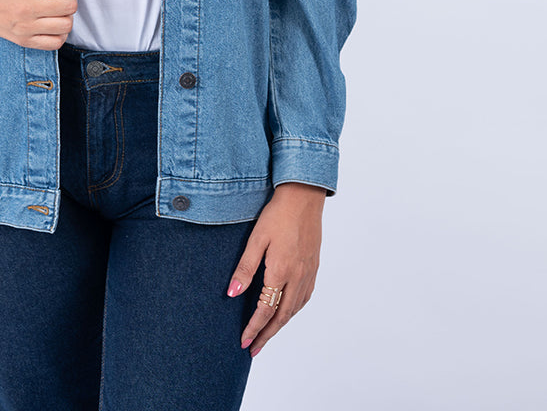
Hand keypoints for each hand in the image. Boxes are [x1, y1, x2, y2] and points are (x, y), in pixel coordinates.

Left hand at [228, 182, 324, 356]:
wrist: (304, 197)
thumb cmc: (277, 214)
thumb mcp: (256, 239)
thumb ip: (245, 268)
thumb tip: (232, 294)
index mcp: (281, 271)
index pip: (266, 310)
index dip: (254, 328)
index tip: (244, 342)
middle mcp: (298, 276)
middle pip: (282, 316)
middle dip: (267, 335)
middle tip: (254, 349)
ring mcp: (308, 273)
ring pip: (295, 309)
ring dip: (280, 325)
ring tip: (266, 335)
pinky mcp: (314, 267)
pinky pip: (304, 298)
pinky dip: (293, 311)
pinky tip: (286, 312)